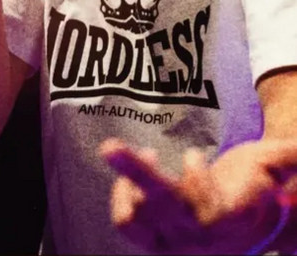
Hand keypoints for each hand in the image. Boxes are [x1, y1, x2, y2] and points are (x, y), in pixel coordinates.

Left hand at [99, 137, 296, 254]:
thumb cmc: (257, 185)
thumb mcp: (273, 165)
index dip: (194, 178)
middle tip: (109, 145)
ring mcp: (173, 243)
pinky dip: (122, 193)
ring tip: (147, 154)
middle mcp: (200, 238)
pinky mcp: (152, 240)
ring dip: (132, 177)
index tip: (193, 156)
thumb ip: (286, 156)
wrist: (245, 224)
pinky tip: (137, 167)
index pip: (203, 207)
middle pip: (160, 204)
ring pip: (136, 214)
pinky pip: (125, 220)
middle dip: (135, 172)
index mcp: (231, 220)